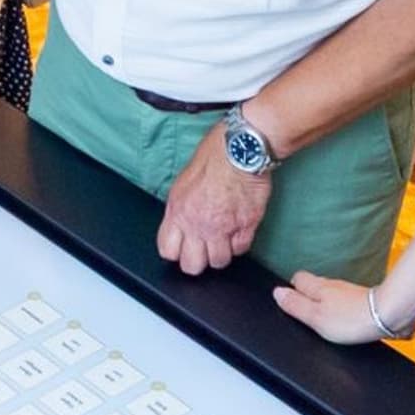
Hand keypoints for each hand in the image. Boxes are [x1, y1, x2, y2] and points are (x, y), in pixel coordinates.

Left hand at [158, 124, 271, 275]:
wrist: (241, 149)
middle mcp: (198, 225)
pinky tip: (238, 230)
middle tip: (204, 249)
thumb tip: (181, 224)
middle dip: (198, 260)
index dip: (176, 251)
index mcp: (178, 212)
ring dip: (221, 252)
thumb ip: (180, 208)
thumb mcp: (183, 182)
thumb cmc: (214, 156)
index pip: (168, 251)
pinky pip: (241, 249)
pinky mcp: (246, 226)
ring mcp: (223, 228)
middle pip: (192, 265)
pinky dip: (240, 243)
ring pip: (219, 261)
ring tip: (224, 238)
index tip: (184, 247)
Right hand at [273, 271, 396, 344]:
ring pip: (331, 293)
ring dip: (326, 302)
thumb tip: (277, 293)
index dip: (292, 289)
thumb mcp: (315, 317)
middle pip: (315, 285)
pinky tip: (344, 321)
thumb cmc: (351, 319)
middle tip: (304, 311)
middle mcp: (334, 285)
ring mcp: (350, 292)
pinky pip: (346, 302)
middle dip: (308, 295)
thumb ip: (294, 305)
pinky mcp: (364, 301)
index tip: (290, 301)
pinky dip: (342, 309)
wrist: (388, 316)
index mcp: (318, 287)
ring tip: (323, 317)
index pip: (297, 279)